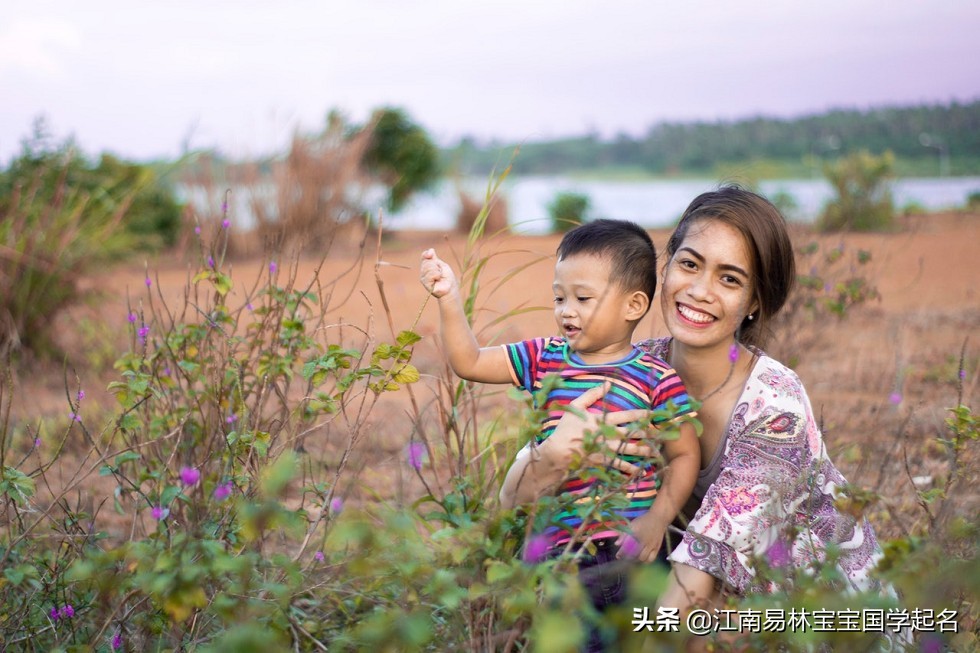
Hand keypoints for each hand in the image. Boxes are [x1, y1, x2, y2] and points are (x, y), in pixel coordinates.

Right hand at [419, 248, 457, 298]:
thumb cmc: (448, 277)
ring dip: (437, 271)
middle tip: (440, 272)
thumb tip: (430, 250)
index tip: (431, 254)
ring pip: (428, 267)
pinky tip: (438, 280)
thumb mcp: (442, 265)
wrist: (450, 288)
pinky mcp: (425, 283)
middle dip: (436, 265)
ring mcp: (423, 277)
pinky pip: (429, 275)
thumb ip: (435, 258)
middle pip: (426, 261)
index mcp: (428, 266)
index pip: (424, 256)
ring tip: (440, 277)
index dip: (427, 254)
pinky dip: (436, 276)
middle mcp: (424, 271)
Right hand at [538, 383, 654, 476]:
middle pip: (633, 433)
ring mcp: (606, 450)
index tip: (654, 414)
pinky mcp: (603, 462)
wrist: (558, 452)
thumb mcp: (576, 406)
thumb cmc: (565, 428)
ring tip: (655, 452)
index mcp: (602, 420)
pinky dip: (630, 469)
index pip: (627, 416)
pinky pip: (620, 466)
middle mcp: (608, 435)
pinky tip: (640, 471)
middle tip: (662, 434)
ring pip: (630, 450)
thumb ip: (592, 394)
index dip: (642, 414)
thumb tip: (608, 383)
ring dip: (644, 451)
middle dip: (648, 433)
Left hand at [617, 511, 665, 562]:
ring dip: (637, 560)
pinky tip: (643, 558)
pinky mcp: (657, 548)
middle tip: (626, 557)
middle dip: (629, 557)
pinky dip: (646, 561)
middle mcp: (644, 540)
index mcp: (636, 533)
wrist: (658, 518)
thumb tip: (616, 544)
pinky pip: (651, 558)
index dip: (621, 553)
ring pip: (643, 558)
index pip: (627, 546)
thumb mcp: (632, 525)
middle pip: (635, 554)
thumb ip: (624, 534)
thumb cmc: (643, 521)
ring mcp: (652, 545)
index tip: (618, 556)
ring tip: (634, 558)